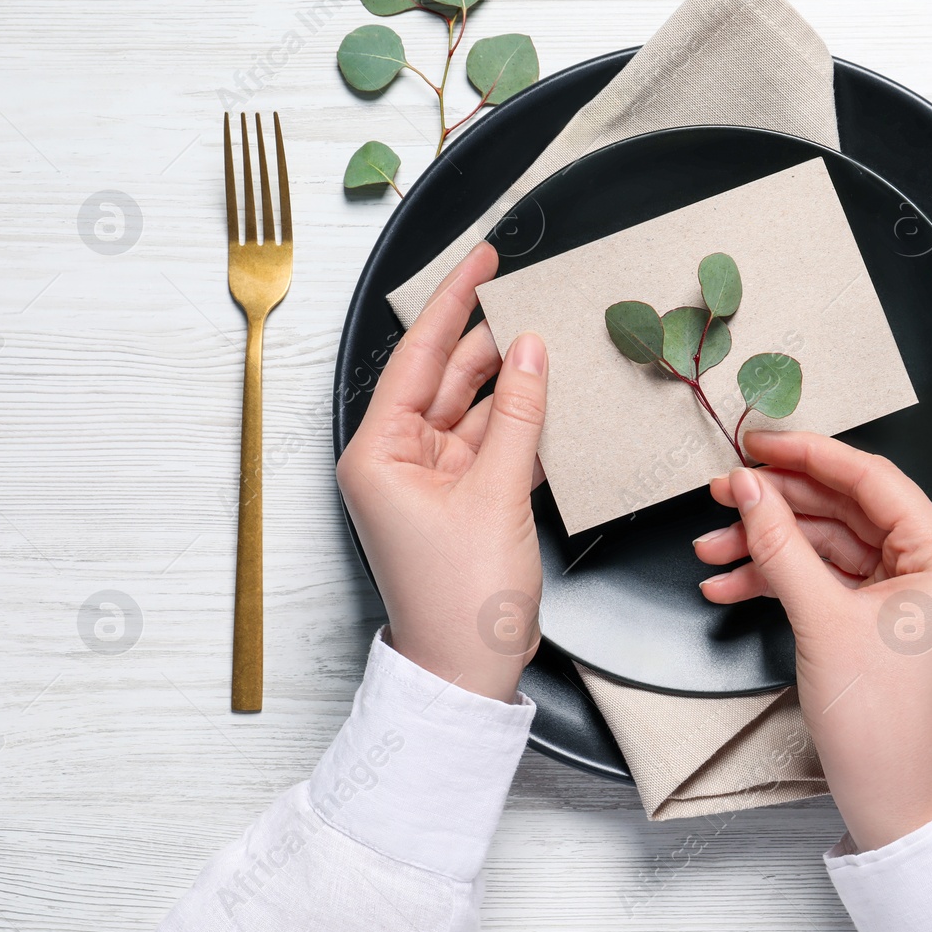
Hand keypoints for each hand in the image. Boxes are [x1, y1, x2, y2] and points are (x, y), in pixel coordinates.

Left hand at [336, 242, 547, 704]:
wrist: (467, 673)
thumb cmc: (459, 601)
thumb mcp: (497, 495)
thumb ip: (519, 416)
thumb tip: (530, 351)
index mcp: (378, 452)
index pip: (417, 357)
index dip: (453, 303)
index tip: (479, 258)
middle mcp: (397, 460)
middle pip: (447, 379)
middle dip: (490, 341)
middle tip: (531, 294)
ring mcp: (431, 480)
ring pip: (477, 410)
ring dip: (514, 385)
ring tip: (554, 344)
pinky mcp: (462, 500)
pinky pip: (493, 445)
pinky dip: (522, 427)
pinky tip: (554, 400)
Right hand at [694, 431, 931, 849]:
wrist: (892, 799)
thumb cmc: (884, 723)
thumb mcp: (822, 618)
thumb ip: (780, 543)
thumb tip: (749, 488)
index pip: (872, 479)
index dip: (808, 455)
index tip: (759, 442)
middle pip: (845, 510)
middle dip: (776, 506)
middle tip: (723, 492)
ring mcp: (908, 594)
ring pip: (828, 545)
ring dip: (767, 547)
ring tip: (712, 550)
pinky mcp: (881, 619)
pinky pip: (827, 579)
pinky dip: (780, 579)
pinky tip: (731, 583)